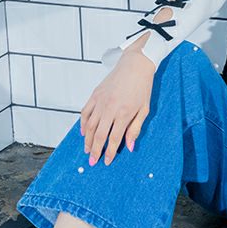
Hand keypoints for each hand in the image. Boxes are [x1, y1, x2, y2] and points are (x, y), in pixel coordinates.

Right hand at [80, 48, 155, 166]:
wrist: (136, 65)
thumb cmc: (142, 87)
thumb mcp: (144, 110)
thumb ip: (135, 129)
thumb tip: (129, 147)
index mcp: (124, 113)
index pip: (114, 138)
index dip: (109, 152)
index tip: (106, 162)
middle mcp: (110, 108)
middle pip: (99, 135)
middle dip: (95, 150)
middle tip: (92, 162)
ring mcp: (100, 101)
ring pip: (89, 125)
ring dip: (87, 140)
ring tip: (87, 150)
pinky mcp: (95, 94)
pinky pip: (85, 112)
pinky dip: (82, 124)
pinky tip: (83, 132)